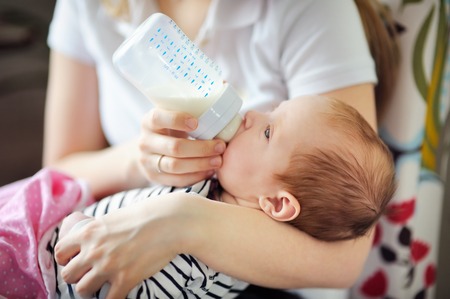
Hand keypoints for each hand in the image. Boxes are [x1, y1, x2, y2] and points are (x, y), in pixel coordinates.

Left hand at [55, 194, 186, 298]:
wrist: (171, 221)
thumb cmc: (146, 215)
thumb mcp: (114, 216)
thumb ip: (99, 230)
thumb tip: (92, 239)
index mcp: (89, 232)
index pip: (60, 252)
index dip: (65, 259)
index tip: (74, 261)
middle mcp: (94, 250)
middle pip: (68, 275)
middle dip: (77, 275)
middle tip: (88, 274)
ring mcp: (108, 266)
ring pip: (82, 290)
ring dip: (90, 288)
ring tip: (101, 284)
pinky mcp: (125, 279)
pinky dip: (111, 298)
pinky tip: (118, 292)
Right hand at [138, 108, 225, 185]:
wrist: (150, 151)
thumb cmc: (170, 129)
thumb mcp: (172, 117)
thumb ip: (191, 108)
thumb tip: (223, 93)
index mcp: (149, 122)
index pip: (158, 118)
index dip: (177, 120)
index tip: (197, 122)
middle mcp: (145, 141)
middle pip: (174, 147)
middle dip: (201, 148)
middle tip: (220, 146)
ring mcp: (148, 161)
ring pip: (176, 166)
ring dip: (200, 164)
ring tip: (218, 161)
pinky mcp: (154, 177)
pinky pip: (177, 180)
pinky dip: (195, 176)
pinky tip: (209, 171)